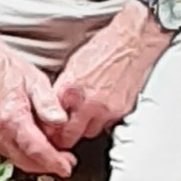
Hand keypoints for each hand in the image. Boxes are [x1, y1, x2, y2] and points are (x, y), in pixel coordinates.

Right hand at [0, 42, 74, 177]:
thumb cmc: (7, 70)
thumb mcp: (35, 80)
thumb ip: (48, 102)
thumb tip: (60, 120)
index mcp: (11, 117)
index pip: (36, 149)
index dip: (54, 161)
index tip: (67, 167)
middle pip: (27, 161)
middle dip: (49, 166)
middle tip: (67, 162)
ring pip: (18, 160)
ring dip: (38, 162)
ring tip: (56, 154)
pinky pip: (11, 154)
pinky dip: (26, 156)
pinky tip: (39, 147)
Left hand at [49, 2, 171, 143]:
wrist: (131, 44)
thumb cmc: (103, 49)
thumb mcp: (72, 66)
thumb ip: (63, 90)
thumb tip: (55, 105)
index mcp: (70, 90)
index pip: (52, 123)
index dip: (50, 130)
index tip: (49, 131)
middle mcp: (88, 103)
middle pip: (70, 136)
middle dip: (65, 136)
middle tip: (62, 134)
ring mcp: (106, 109)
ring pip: (90, 133)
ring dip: (85, 128)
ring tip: (84, 117)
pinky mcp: (121, 111)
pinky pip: (106, 125)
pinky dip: (102, 121)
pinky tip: (100, 109)